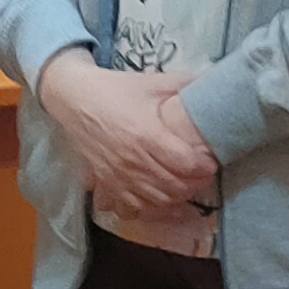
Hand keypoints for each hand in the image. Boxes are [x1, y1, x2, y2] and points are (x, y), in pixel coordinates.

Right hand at [38, 52, 218, 218]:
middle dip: (195, 185)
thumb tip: (214, 78)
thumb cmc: (115, 89)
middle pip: (174, 186)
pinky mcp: (107, 183)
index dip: (204, 167)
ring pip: (156, 201)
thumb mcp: (152, 82)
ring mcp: (118, 175)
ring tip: (187, 188)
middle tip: (203, 176)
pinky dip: (151, 210)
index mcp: (147, 135)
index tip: (212, 163)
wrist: (74, 99)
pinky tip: (162, 203)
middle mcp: (133, 160)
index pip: (186, 164)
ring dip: (177, 199)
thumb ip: (184, 83)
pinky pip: (132, 208)